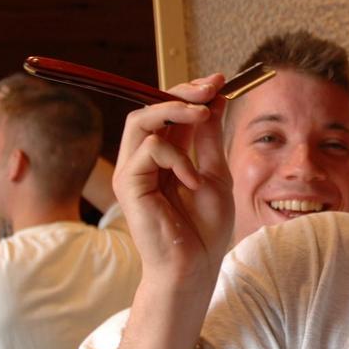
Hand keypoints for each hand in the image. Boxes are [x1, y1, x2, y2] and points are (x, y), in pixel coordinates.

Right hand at [113, 74, 232, 295]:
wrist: (196, 267)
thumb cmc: (205, 228)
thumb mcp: (216, 172)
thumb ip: (210, 138)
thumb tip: (215, 99)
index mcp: (165, 156)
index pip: (168, 111)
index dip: (190, 92)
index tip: (220, 81)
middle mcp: (143, 160)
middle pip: (149, 107)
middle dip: (181, 93)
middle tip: (210, 88)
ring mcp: (132, 172)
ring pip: (140, 120)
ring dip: (175, 110)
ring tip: (203, 117)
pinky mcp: (128, 186)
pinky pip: (148, 150)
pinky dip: (176, 157)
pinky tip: (193, 181)